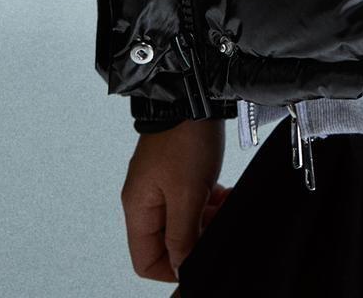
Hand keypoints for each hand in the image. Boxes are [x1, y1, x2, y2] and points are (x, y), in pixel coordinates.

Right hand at [121, 118, 230, 282]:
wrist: (195, 94)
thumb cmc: (184, 137)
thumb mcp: (186, 194)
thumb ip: (182, 235)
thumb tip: (180, 267)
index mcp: (138, 207)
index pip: (146, 260)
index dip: (171, 268)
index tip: (196, 260)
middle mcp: (146, 198)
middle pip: (168, 241)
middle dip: (196, 239)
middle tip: (217, 226)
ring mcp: (162, 185)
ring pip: (184, 221)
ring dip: (206, 219)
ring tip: (224, 206)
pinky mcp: (178, 173)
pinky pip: (191, 201)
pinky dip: (208, 203)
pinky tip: (223, 194)